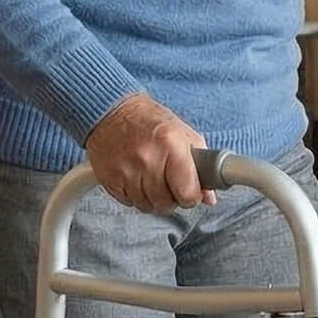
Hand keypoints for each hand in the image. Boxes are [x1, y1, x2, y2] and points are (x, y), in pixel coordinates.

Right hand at [86, 93, 214, 211]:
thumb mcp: (183, 134)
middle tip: (171, 185)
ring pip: (147, 206)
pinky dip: (136, 197)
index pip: (187, 193)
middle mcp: (148, 159)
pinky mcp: (110, 179)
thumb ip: (201, 165)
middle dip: (172, 199)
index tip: (190, 194)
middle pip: (166, 203)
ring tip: (153, 180)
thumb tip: (208, 197)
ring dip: (153, 199)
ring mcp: (126, 170)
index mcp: (171, 146)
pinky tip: (137, 180)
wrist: (111, 111)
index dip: (192, 198)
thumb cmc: (149, 121)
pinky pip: (129, 203)